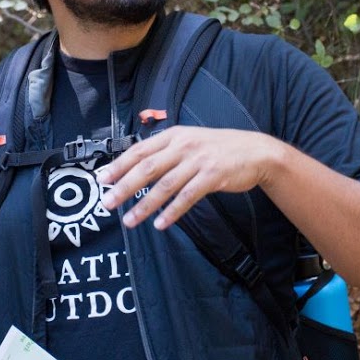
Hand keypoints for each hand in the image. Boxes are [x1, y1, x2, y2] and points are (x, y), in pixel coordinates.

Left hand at [98, 126, 283, 229]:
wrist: (256, 151)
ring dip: (144, 204)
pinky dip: (172, 211)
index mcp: (174, 136)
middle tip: (107, 203)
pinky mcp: (213, 176)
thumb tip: (136, 167)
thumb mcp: (190, 141)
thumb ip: (166, 152)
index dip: (119, 165)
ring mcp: (198, 160)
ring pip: (164, 185)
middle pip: (147, 167)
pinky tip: (160, 224)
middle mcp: (183, 146)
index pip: (139, 150)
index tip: (102, 180)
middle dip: (124, 187)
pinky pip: (187, 196)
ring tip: (129, 220)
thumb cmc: (218, 149)